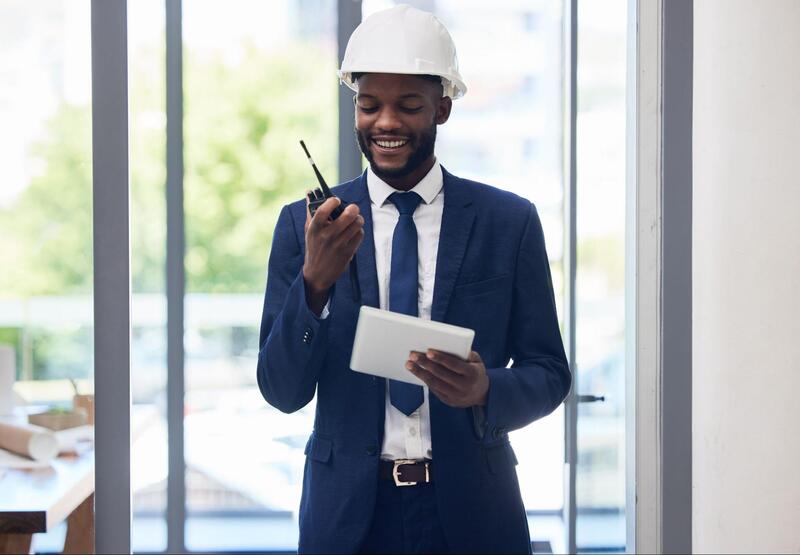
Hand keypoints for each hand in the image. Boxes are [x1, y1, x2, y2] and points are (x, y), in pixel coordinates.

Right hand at [303, 196, 364, 313]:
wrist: (317, 274)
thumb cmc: (314, 248)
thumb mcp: (309, 231)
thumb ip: (310, 212)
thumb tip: (309, 193)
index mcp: (315, 229)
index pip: (323, 211)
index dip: (332, 202)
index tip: (336, 199)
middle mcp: (327, 236)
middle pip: (347, 216)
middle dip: (353, 209)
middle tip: (352, 208)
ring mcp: (339, 245)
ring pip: (356, 224)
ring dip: (358, 219)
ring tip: (355, 219)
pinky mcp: (348, 252)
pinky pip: (359, 235)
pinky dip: (359, 231)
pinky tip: (354, 231)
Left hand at [406, 350, 488, 407]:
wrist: (480, 395)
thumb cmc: (475, 372)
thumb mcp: (477, 361)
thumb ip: (466, 353)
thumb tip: (448, 345)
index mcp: (472, 374)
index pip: (454, 365)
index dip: (440, 358)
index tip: (428, 351)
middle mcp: (463, 386)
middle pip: (441, 374)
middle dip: (425, 363)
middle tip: (413, 355)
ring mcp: (455, 395)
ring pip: (434, 383)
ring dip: (419, 372)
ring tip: (409, 364)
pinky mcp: (448, 400)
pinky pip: (433, 389)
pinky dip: (424, 379)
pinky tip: (416, 372)